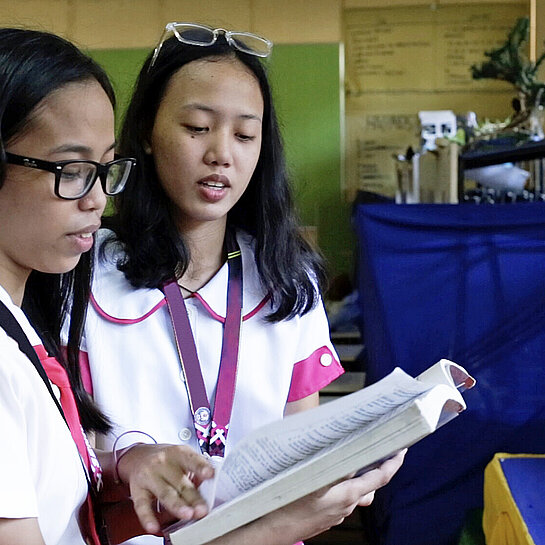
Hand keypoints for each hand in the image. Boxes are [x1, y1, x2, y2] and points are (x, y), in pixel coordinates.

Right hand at [115, 444, 213, 533]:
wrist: (138, 456)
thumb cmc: (167, 460)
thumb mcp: (182, 457)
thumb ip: (195, 470)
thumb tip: (210, 487)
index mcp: (178, 453)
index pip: (192, 459)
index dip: (201, 466)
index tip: (210, 474)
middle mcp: (163, 463)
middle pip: (180, 482)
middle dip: (193, 497)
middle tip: (202, 509)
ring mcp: (149, 476)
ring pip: (165, 493)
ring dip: (177, 506)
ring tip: (187, 515)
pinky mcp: (137, 490)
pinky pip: (141, 505)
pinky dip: (147, 517)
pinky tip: (154, 527)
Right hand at [269, 449, 405, 542]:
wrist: (269, 531)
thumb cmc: (288, 506)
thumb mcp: (312, 478)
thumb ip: (335, 465)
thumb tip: (351, 451)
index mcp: (347, 495)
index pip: (380, 478)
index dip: (394, 463)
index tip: (402, 449)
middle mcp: (346, 506)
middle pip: (369, 485)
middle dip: (375, 467)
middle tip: (376, 448)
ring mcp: (335, 514)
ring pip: (354, 492)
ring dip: (356, 476)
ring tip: (349, 458)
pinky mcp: (324, 517)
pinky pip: (340, 498)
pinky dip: (341, 486)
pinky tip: (327, 476)